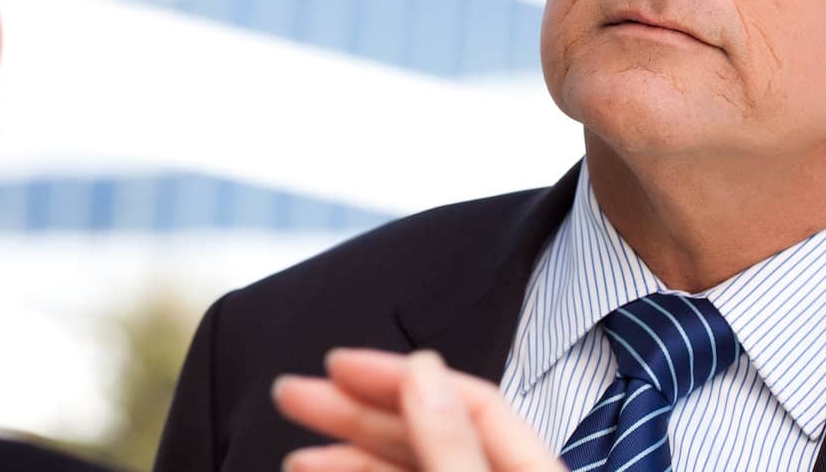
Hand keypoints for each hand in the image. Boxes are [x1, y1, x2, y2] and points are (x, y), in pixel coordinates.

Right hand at [272, 348, 563, 471]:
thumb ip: (452, 446)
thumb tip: (423, 370)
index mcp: (534, 471)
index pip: (469, 402)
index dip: (401, 375)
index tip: (336, 364)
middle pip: (431, 433)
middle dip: (357, 413)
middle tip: (290, 393)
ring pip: (412, 471)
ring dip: (350, 458)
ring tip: (296, 458)